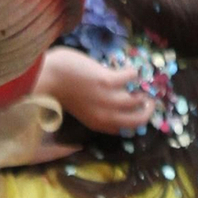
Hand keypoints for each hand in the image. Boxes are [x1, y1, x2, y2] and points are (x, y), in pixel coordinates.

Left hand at [39, 45, 153, 136]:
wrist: (48, 77)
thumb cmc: (59, 89)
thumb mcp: (79, 108)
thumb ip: (95, 109)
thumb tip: (109, 102)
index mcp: (97, 123)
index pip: (124, 129)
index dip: (134, 121)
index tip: (139, 112)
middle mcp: (106, 115)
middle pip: (137, 121)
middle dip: (147, 112)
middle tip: (150, 102)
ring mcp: (107, 99)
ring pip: (137, 100)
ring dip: (143, 92)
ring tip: (144, 84)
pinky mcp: (107, 81)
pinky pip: (130, 77)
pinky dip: (132, 72)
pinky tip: (129, 69)